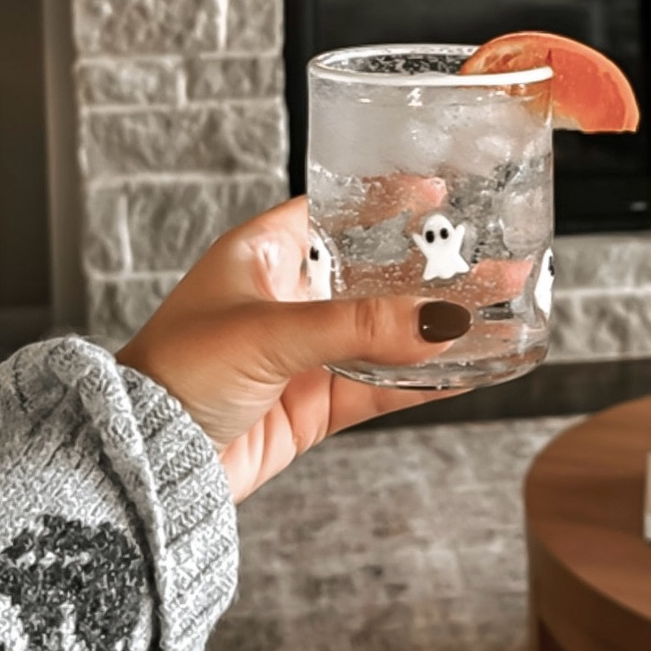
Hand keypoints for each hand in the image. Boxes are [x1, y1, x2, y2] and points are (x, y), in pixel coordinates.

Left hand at [116, 196, 471, 502]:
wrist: (147, 462)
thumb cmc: (174, 374)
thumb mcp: (269, 332)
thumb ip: (358, 327)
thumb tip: (440, 322)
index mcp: (261, 256)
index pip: (334, 211)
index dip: (384, 199)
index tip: (437, 189)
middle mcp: (286, 299)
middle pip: (375, 273)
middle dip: (434, 268)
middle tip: (493, 255)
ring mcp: (303, 354)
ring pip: (389, 333)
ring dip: (441, 324)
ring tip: (504, 309)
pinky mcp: (314, 405)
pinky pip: (385, 386)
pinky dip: (429, 380)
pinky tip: (473, 367)